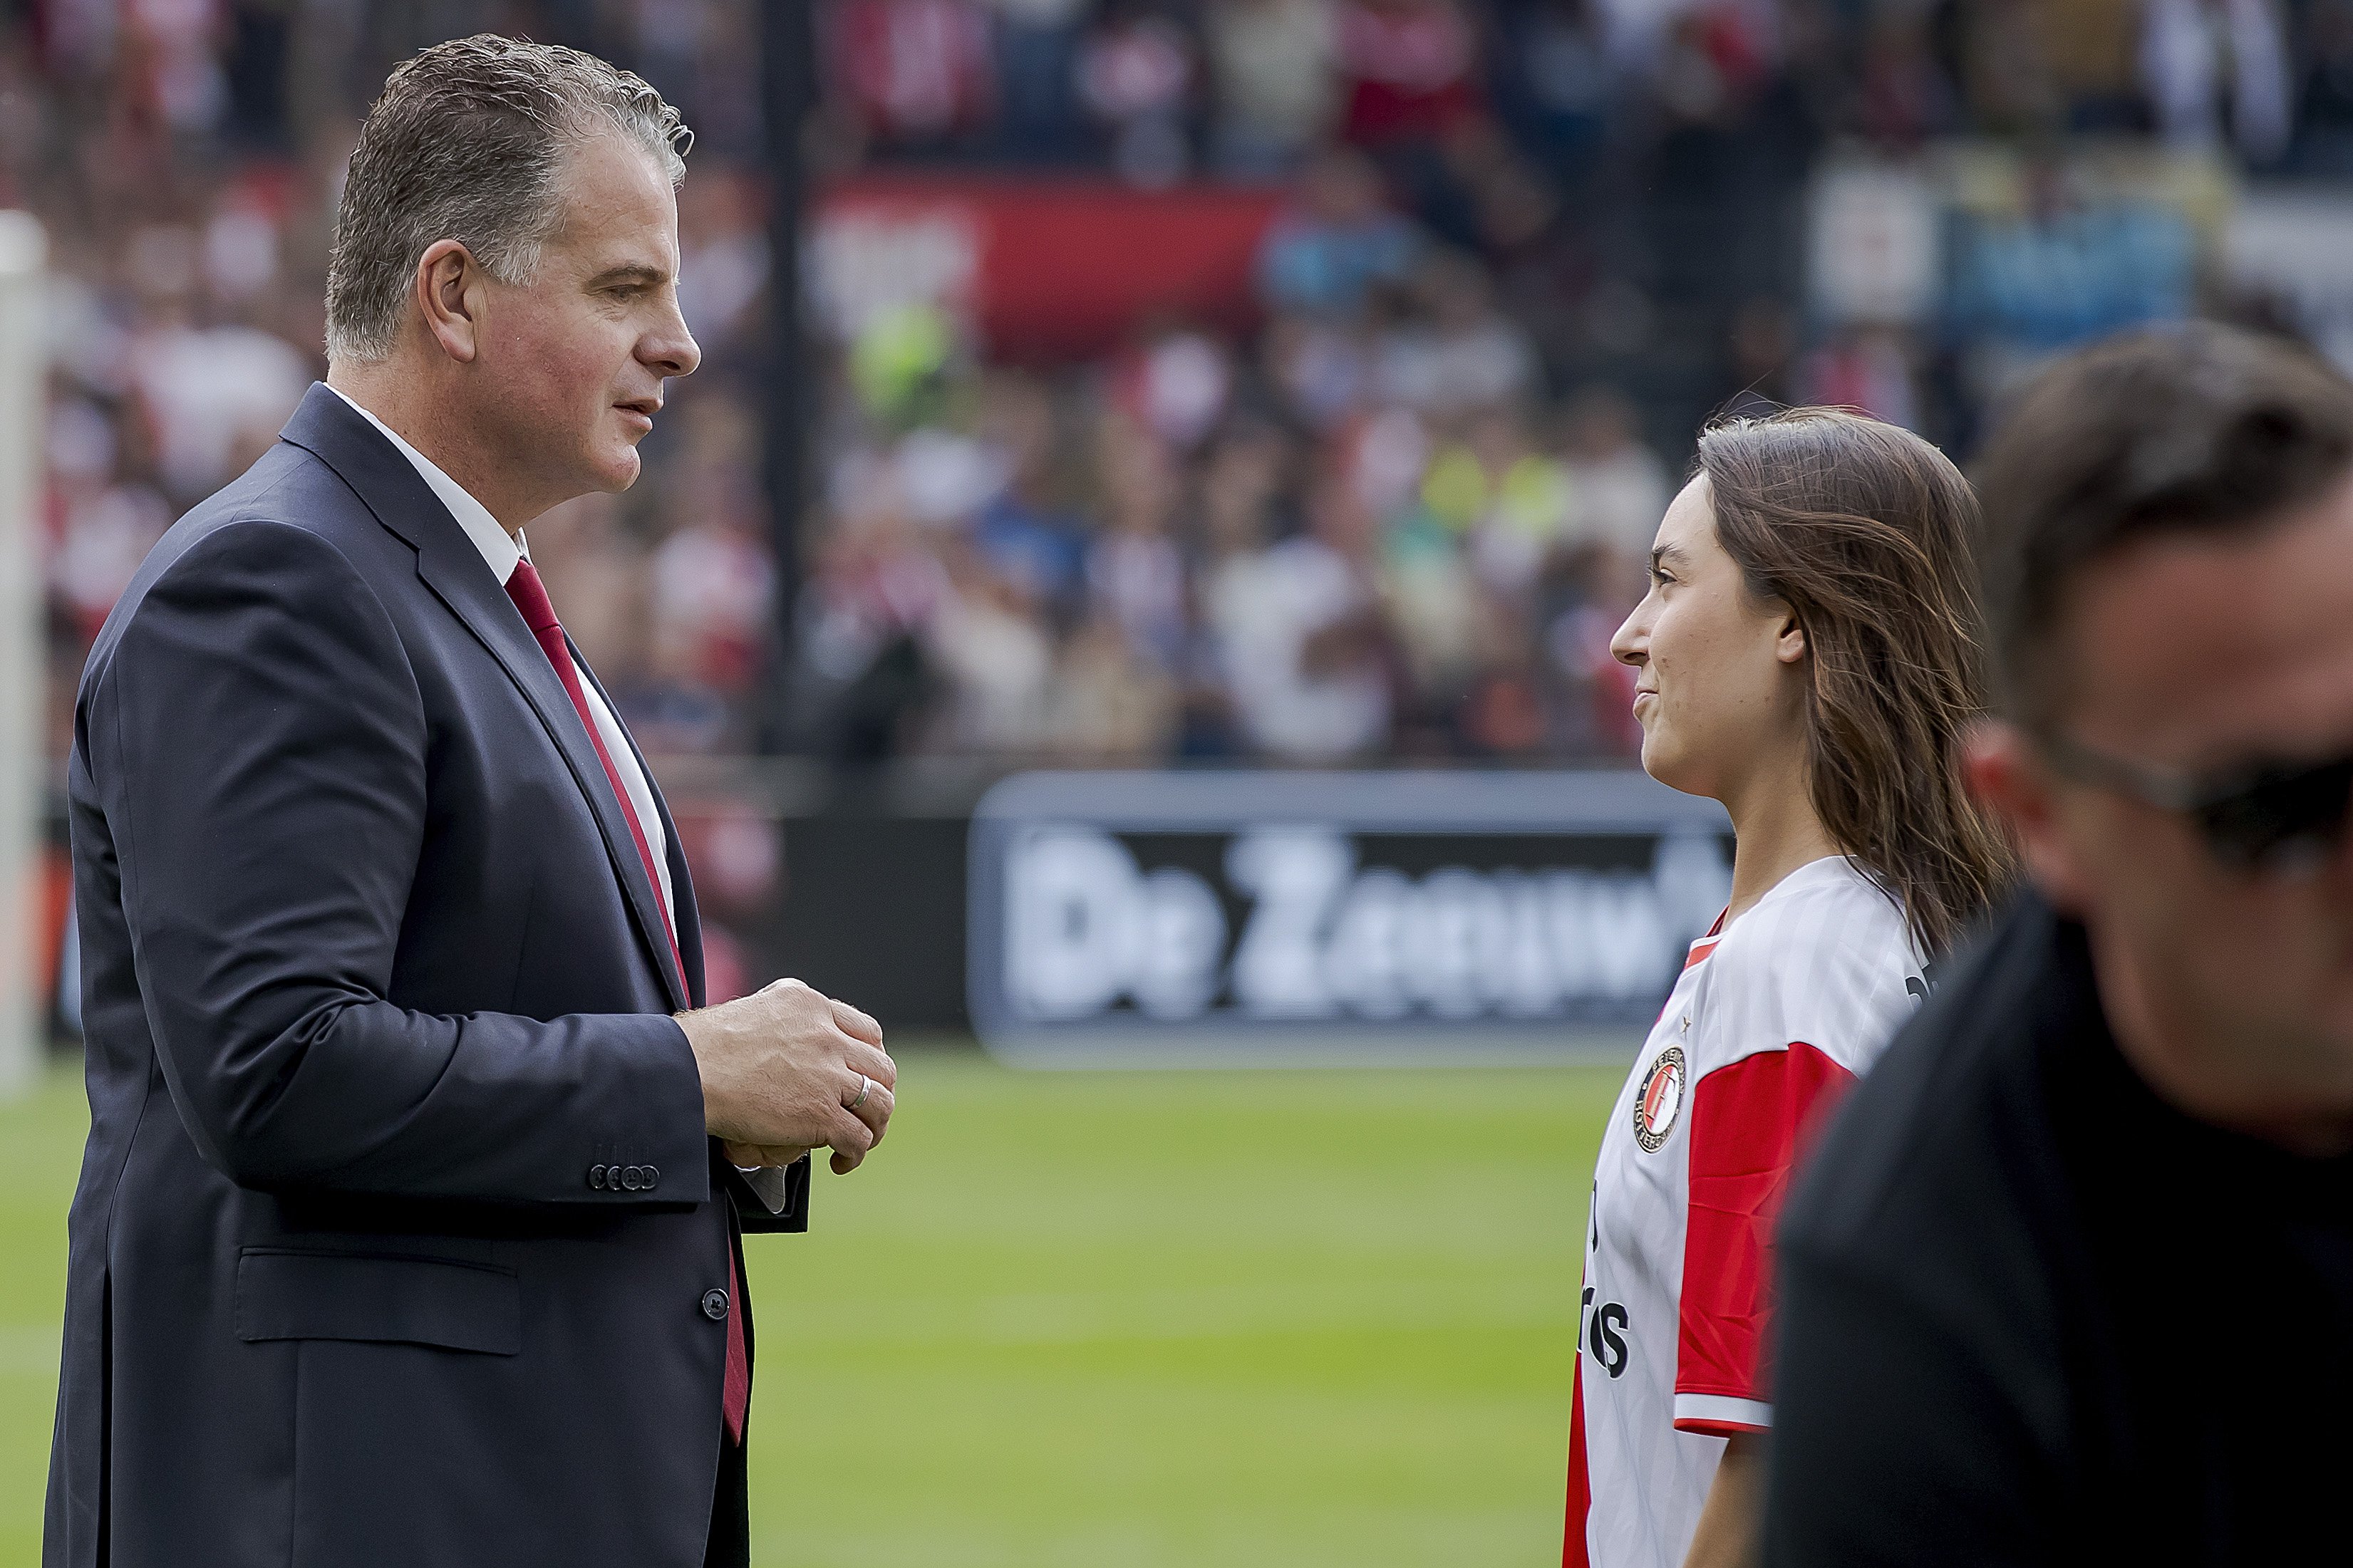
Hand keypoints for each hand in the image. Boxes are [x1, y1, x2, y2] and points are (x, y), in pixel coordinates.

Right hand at [676, 978, 895, 1173]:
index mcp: (811, 1005)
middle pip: (881, 1068)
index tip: (862, 1077)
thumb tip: (786, 1031)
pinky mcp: (820, 1113)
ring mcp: (828, 1075)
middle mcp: (827, 1035)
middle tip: (866, 1113)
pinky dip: (856, 1153)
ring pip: (879, 1103)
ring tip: (862, 1141)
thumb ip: (781, 1016)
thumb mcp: (753, 1007)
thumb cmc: (702, 1046)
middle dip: (880, 1094)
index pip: (867, 1031)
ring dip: (875, 1127)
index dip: (871, 1059)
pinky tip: (841, 1161)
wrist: (687, 1071)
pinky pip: (857, 1137)